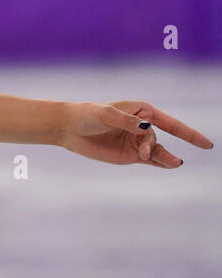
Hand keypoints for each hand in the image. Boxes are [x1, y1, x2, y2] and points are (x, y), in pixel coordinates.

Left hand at [56, 100, 213, 167]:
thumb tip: (146, 128)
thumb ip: (126, 121)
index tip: (206, 144)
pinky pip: (150, 160)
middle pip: (156, 139)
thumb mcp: (106, 114)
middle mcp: (143, 126)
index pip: (170, 123)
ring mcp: (137, 142)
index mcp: (142, 111)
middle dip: (151, 146)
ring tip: (172, 163)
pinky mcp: (130, 155)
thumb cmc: (87, 115)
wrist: (69, 129)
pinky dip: (160, 163)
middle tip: (142, 153)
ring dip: (163, 157)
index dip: (189, 133)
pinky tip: (170, 166)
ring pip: (156, 151)